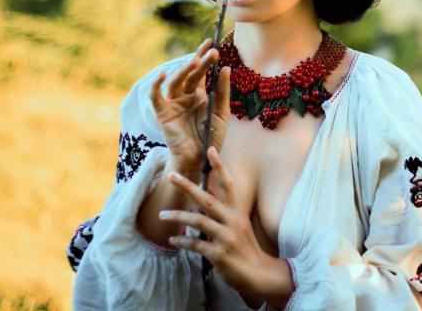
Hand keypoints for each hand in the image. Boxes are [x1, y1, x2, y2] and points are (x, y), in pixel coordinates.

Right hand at [149, 38, 230, 180]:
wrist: (200, 160)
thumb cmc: (211, 138)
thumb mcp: (221, 113)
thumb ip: (222, 92)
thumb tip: (225, 68)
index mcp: (199, 94)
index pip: (201, 71)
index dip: (205, 57)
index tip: (214, 43)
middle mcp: (184, 96)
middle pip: (190, 73)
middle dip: (200, 61)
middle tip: (211, 50)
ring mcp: (172, 103)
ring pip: (175, 81)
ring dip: (184, 70)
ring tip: (196, 60)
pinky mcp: (162, 113)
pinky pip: (155, 96)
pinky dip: (156, 84)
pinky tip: (162, 74)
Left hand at [159, 146, 293, 305]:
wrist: (259, 273)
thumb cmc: (246, 247)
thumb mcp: (239, 225)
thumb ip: (224, 213)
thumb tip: (204, 199)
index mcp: (238, 212)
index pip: (229, 184)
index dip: (220, 167)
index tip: (210, 149)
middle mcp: (233, 221)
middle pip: (208, 200)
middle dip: (188, 187)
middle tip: (172, 175)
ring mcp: (226, 237)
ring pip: (198, 222)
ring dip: (178, 217)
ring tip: (162, 215)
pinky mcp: (219, 254)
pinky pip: (196, 245)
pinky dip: (183, 242)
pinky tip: (173, 240)